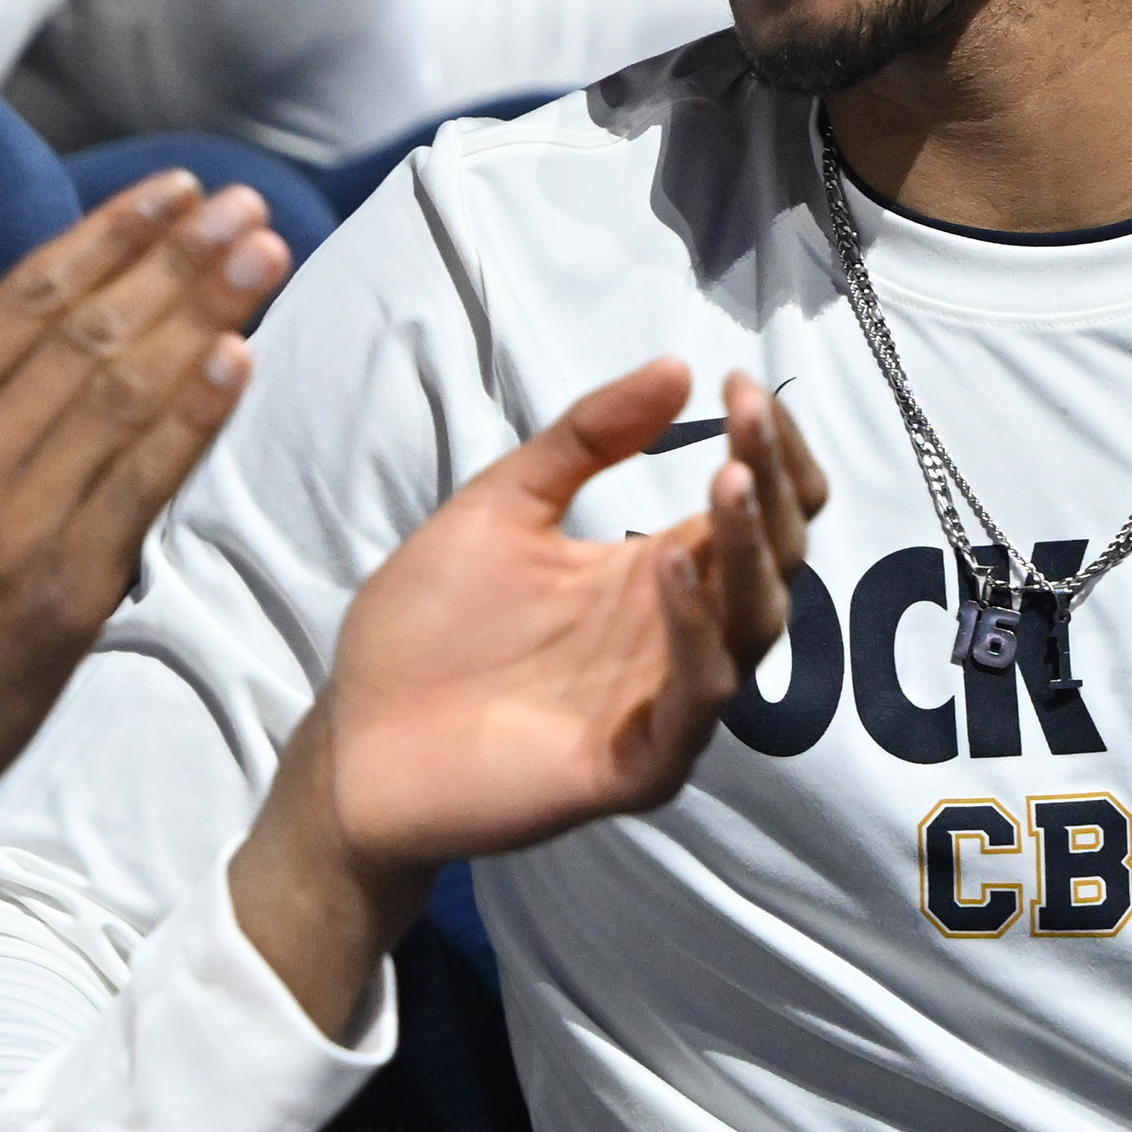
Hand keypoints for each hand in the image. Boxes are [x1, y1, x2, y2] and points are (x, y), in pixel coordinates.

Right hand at [0, 172, 293, 1000]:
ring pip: (128, 396)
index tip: (174, 191)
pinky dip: (194, 421)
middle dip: (178, 259)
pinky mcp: (64, 599)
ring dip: (206, 316)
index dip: (111, 233)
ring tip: (264, 256)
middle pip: (93, 332)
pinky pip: (143, 488)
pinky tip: (238, 361)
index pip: (29, 295)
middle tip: (245, 206)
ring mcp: (16, 530)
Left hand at [232, 364, 826, 1035]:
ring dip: (749, 548)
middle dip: (774, 480)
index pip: (760, 510)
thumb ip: (585, 440)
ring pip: (754, 626)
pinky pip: (697, 698)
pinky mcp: (638, 764)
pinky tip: (668, 562)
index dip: (769, 449)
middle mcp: (679, 635)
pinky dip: (694, 632)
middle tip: (745, 414)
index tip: (738, 381)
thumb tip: (678, 367)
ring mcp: (665, 701)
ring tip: (727, 478)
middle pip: (775, 559)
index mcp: (657, 574)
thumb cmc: (428, 626)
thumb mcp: (503, 505)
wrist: (355, 738)